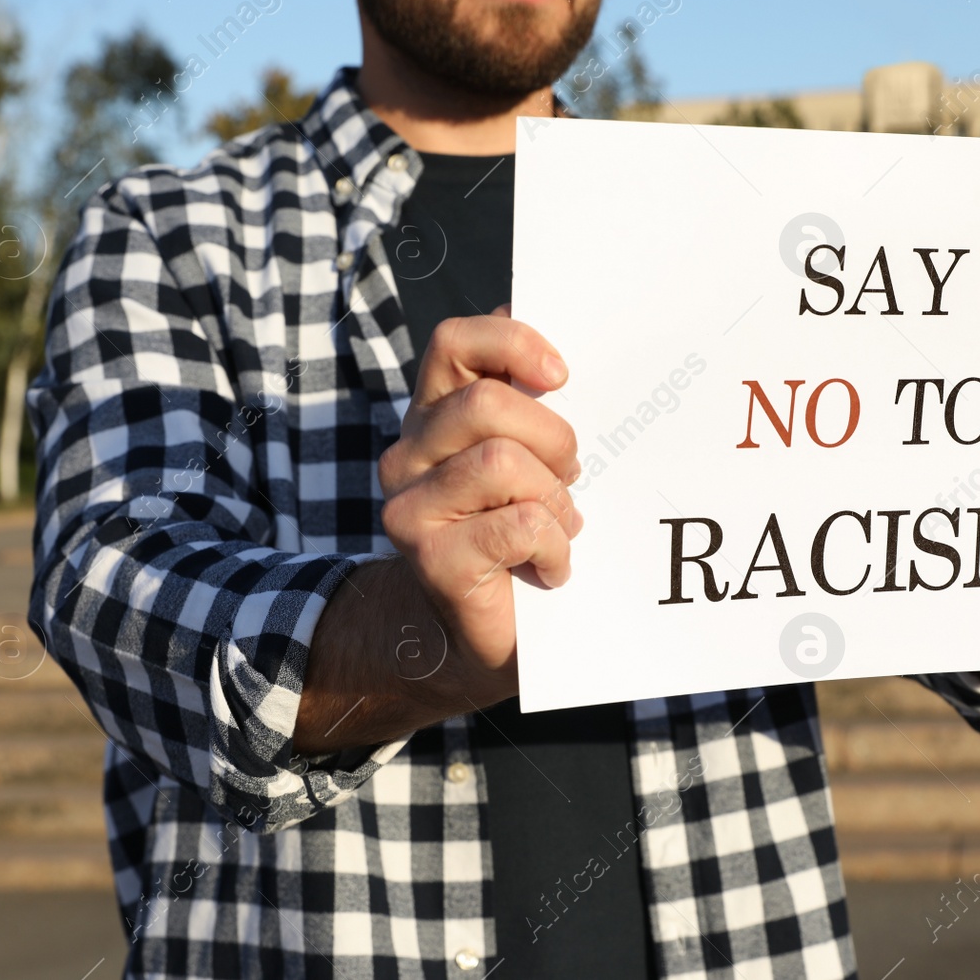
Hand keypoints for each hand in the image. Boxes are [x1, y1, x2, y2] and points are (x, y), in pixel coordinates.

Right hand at [377, 306, 580, 686]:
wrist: (480, 637)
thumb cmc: (516, 535)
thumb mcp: (525, 458)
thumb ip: (528, 403)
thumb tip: (549, 343)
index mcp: (433, 415)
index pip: (453, 342)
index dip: (511, 343)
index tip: (560, 375)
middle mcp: (408, 454)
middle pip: (486, 402)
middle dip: (552, 436)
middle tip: (571, 475)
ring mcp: (412, 508)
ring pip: (502, 462)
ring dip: (554, 498)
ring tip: (560, 526)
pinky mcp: (432, 559)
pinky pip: (518, 525)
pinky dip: (553, 546)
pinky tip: (551, 566)